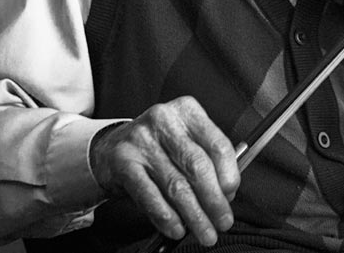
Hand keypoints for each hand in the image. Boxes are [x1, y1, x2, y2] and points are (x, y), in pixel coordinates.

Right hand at [89, 96, 239, 245]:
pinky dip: (166, 216)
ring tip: (205, 232)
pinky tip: (176, 228)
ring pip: (175, 185)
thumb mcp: (185, 140)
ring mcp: (142, 140)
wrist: (111, 147)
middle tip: (223, 222)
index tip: (232, 195)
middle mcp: (164, 120)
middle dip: (214, 201)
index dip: (229, 174)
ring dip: (194, 215)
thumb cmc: (159, 146)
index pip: (217, 144)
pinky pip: (149, 194)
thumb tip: (226, 194)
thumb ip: (208, 160)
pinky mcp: (124, 161)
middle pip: (197, 166)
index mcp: (187, 111)